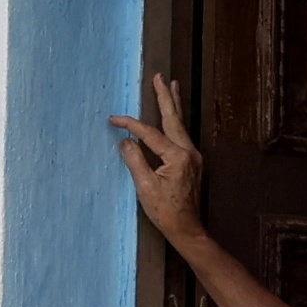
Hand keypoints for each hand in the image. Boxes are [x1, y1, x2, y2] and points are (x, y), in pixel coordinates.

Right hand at [110, 73, 208, 245]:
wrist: (187, 229)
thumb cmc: (166, 211)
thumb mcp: (145, 187)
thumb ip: (135, 160)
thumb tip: (126, 140)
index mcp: (178, 156)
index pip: (149, 133)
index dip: (130, 124)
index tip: (113, 120)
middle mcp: (189, 152)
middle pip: (173, 118)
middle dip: (166, 96)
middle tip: (161, 76)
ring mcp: (193, 157)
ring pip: (180, 124)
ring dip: (173, 105)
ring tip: (171, 86)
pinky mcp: (192, 163)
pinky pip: (181, 135)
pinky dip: (174, 122)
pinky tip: (172, 118)